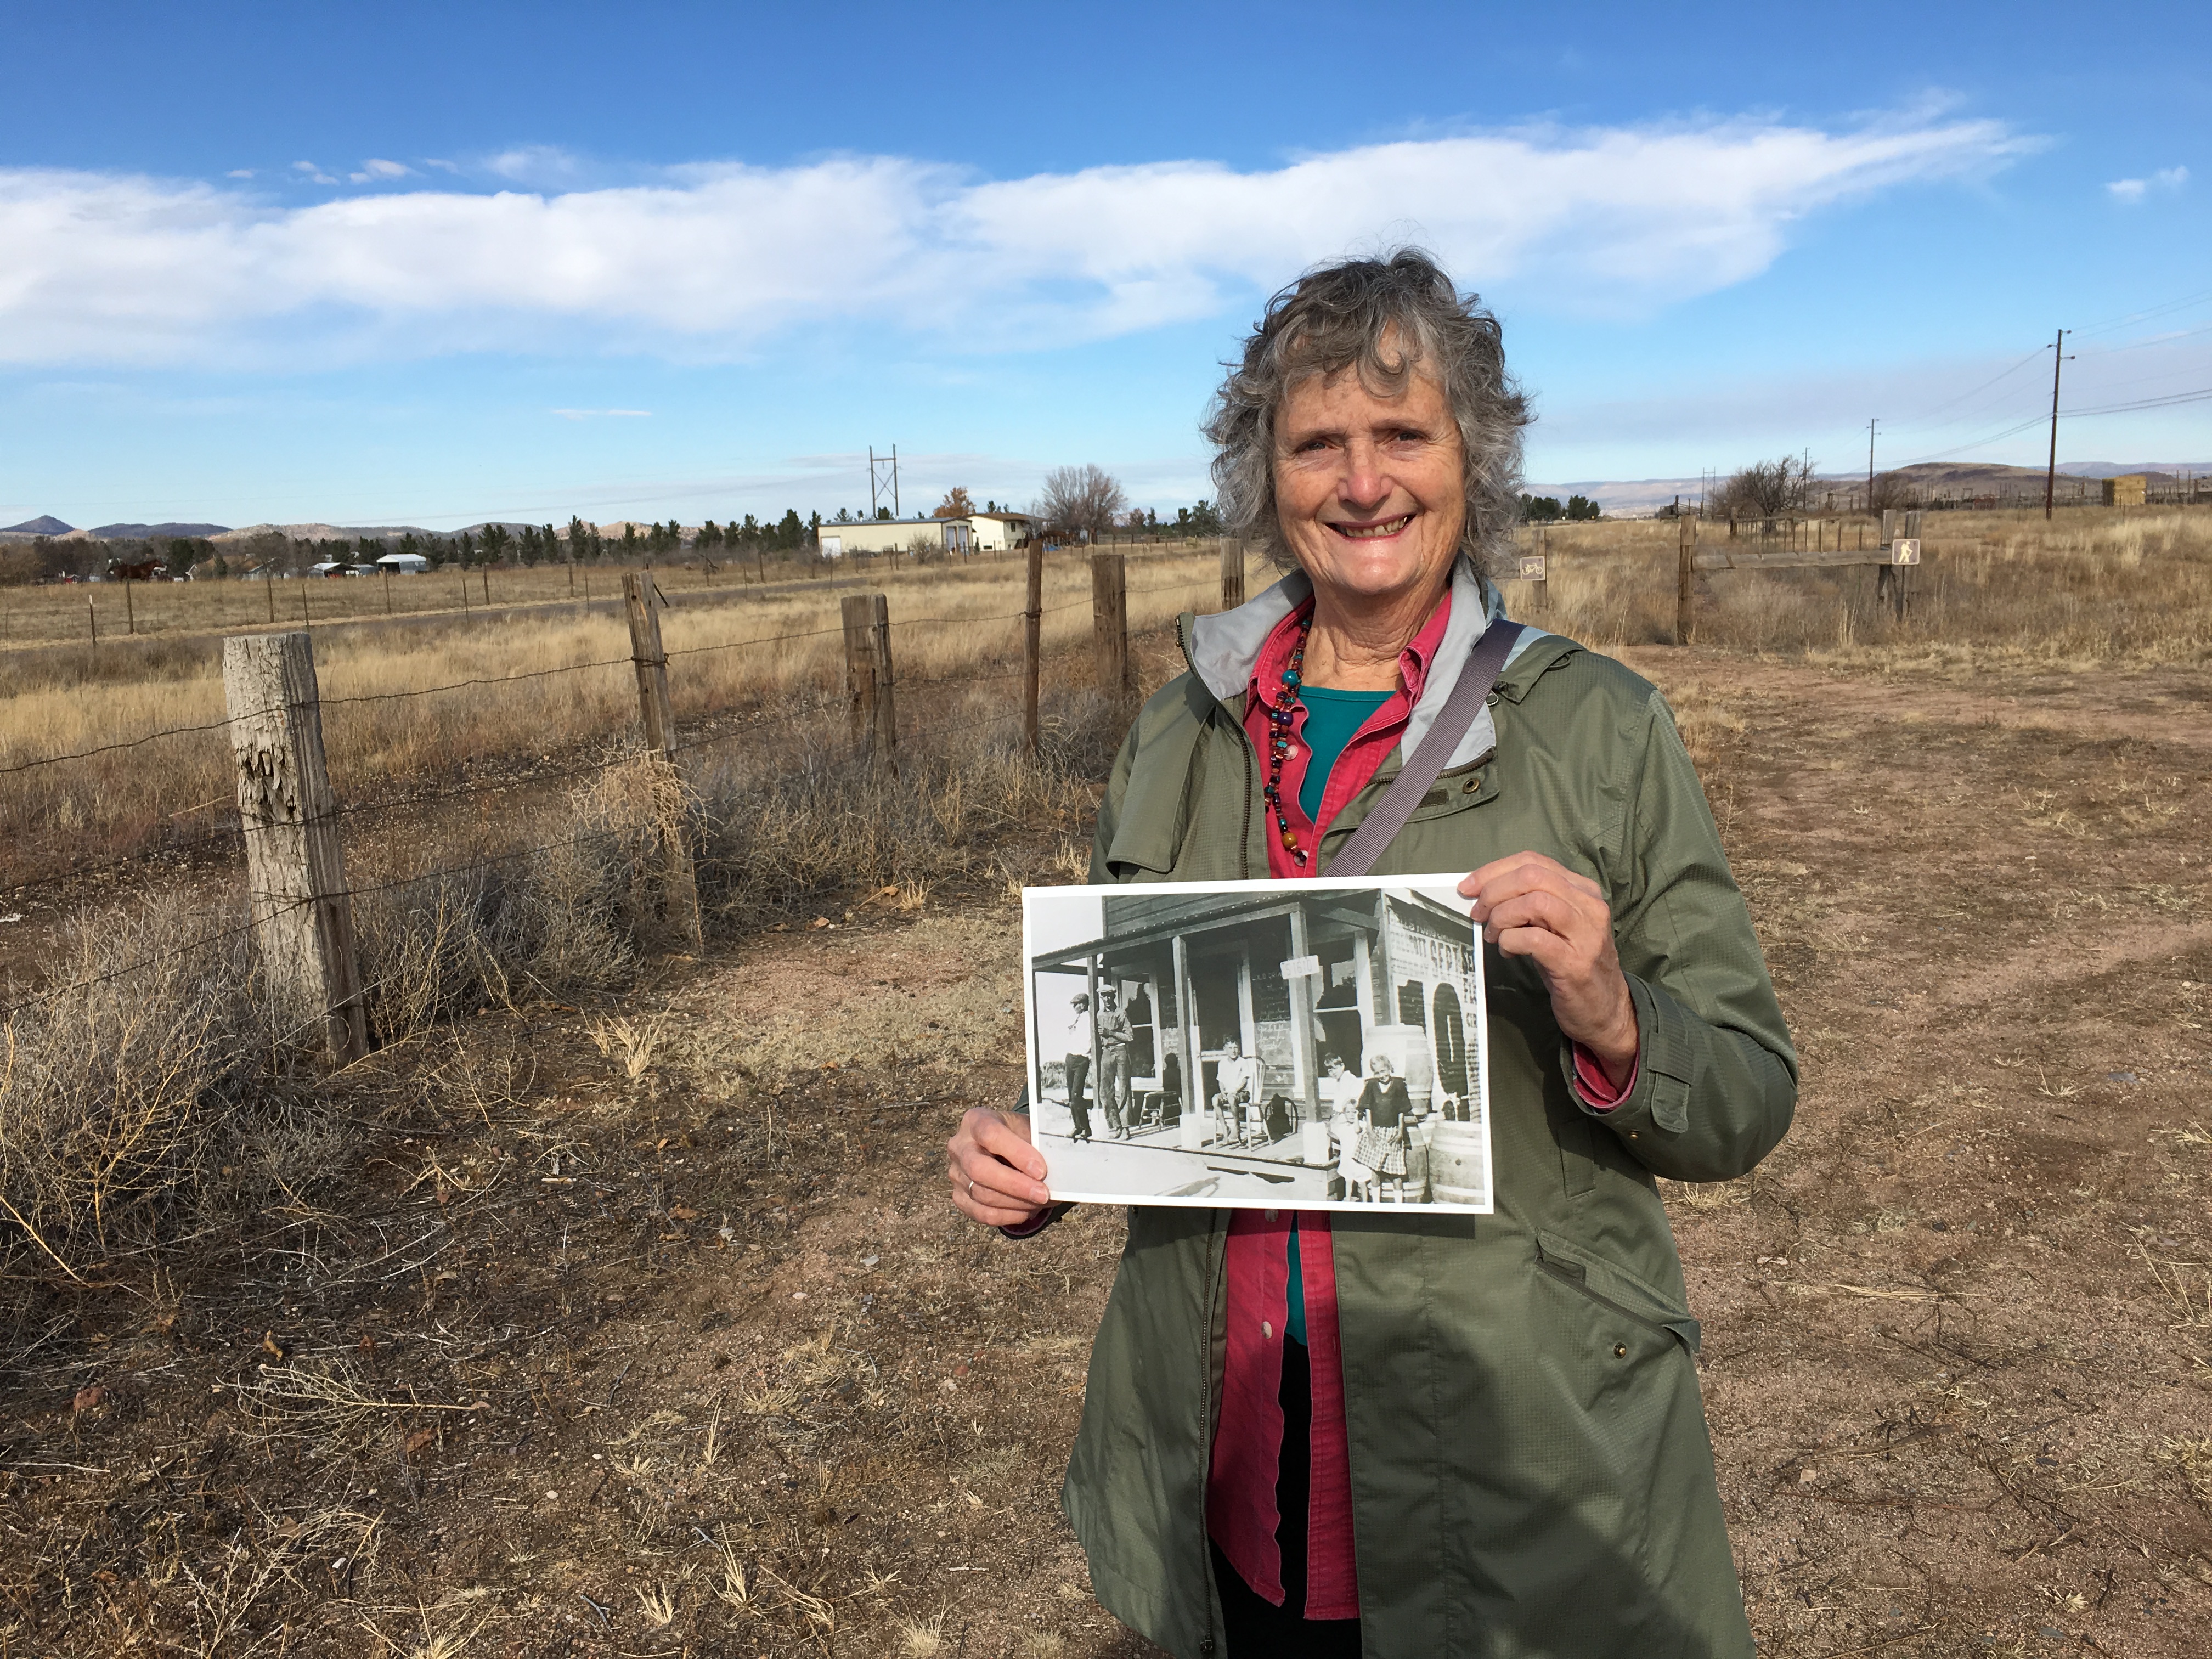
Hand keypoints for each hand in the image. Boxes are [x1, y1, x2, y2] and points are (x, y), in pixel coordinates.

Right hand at [947, 1108, 1051, 1226]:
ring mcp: (956, 1173)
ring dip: (1016, 1203)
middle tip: (1043, 1194)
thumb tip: (1060, 1171)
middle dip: (1015, 1185)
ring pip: (981, 1194)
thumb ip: (1038, 1145)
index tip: (1041, 1170)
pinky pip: (981, 1213)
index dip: (1017, 1154)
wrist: (1004, 1146)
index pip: (991, 1135)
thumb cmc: (1019, 1136)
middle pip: (979, 1169)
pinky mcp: (959, 1196)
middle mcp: (959, 1146)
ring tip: (1041, 1201)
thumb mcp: (1028, 1129)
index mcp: (975, 1120)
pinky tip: (1028, 1211)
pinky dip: (1008, 1215)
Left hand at [1459, 852, 1637, 1087]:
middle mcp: (1589, 906)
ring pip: (1534, 902)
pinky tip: (1506, 951)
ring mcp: (1585, 934)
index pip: (1533, 862)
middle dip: (1493, 891)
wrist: (1607, 1010)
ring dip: (1501, 916)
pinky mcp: (1575, 962)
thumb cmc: (1573, 965)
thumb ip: (1530, 904)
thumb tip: (1484, 894)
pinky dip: (1510, 940)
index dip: (1495, 870)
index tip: (1469, 886)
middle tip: (1477, 913)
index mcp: (1582, 890)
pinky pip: (1533, 938)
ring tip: (1493, 934)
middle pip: (1532, 876)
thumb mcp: (1555, 926)